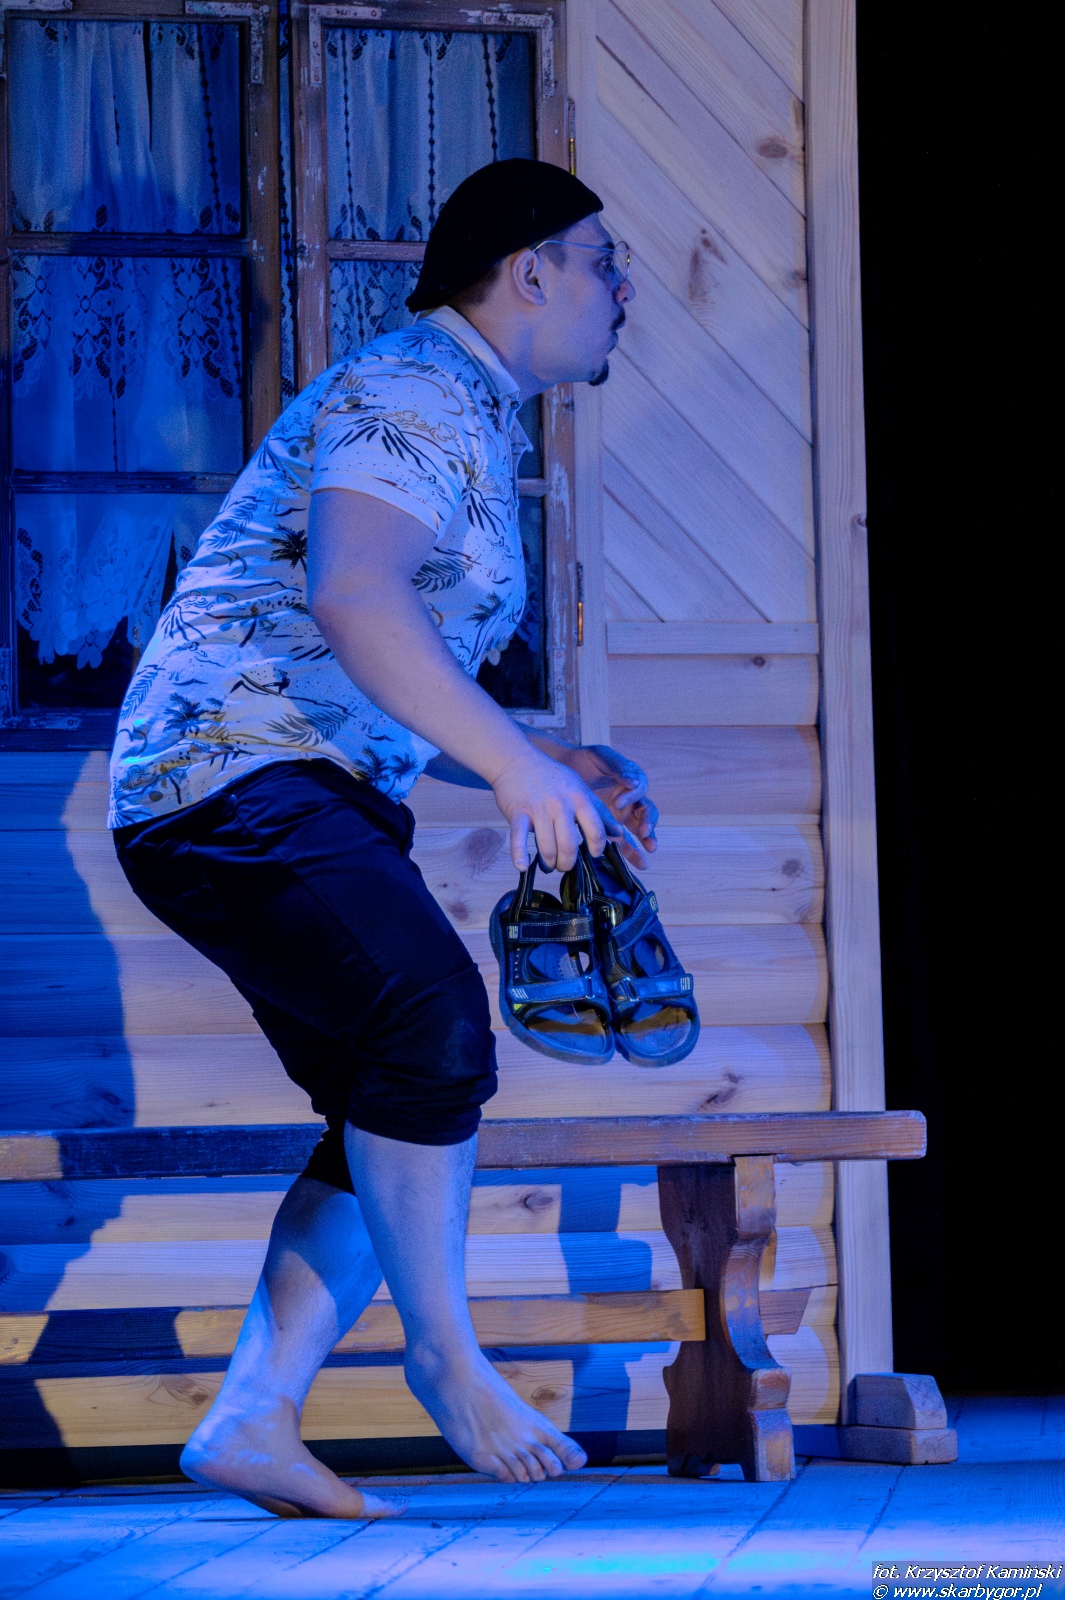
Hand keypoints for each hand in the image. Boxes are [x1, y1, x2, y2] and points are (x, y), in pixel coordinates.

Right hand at [489, 750, 607, 871]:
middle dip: (567, 862)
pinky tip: (522, 866)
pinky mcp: (518, 812)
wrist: (517, 759)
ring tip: (548, 865)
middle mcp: (561, 804)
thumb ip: (599, 811)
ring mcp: (538, 808)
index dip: (597, 847)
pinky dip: (519, 855)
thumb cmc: (551, 776)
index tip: (592, 855)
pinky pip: (518, 838)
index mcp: (579, 798)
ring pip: (547, 846)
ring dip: (548, 863)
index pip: (596, 830)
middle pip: (569, 845)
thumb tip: (619, 833)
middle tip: (564, 865)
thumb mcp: (579, 788)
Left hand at [555, 744, 657, 867]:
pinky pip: (624, 842)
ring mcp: (621, 816)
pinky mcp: (611, 828)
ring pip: (640, 830)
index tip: (618, 802)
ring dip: (646, 841)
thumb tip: (634, 782)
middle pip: (646, 813)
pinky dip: (632, 853)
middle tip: (644, 831)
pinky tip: (639, 863)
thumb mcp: (602, 757)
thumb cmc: (585, 760)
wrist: (565, 768)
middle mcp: (630, 801)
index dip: (632, 797)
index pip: (640, 792)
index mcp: (631, 783)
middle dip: (648, 823)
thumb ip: (618, 767)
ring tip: (649, 850)